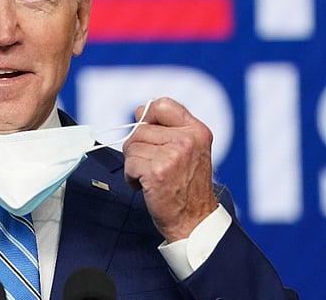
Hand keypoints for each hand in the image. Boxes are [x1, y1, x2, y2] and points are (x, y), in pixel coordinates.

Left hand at [122, 97, 217, 241]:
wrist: (194, 221)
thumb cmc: (187, 188)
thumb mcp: (190, 151)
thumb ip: (168, 129)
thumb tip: (139, 111)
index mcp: (196, 131)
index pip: (162, 105)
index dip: (148, 116)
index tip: (148, 133)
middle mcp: (187, 140)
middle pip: (140, 129)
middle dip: (138, 148)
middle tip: (152, 165)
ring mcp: (173, 155)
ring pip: (132, 146)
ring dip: (134, 164)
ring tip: (150, 177)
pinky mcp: (157, 171)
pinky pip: (129, 165)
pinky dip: (131, 178)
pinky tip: (146, 187)